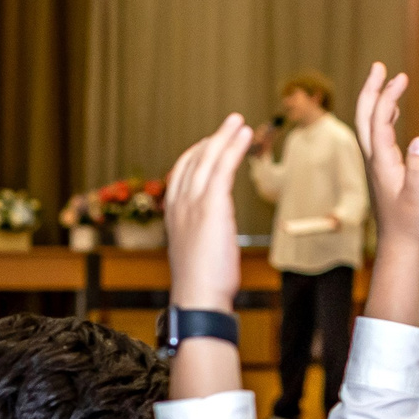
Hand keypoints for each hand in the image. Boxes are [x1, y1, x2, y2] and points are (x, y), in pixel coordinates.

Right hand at [164, 113, 251, 313]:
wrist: (198, 297)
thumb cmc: (201, 284)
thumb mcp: (196, 253)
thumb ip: (202, 234)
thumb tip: (214, 234)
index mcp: (173, 214)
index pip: (182, 174)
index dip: (197, 155)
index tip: (211, 145)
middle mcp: (179, 203)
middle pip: (195, 161)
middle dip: (213, 140)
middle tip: (229, 124)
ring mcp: (193, 203)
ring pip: (209, 160)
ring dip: (224, 137)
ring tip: (238, 122)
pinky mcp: (211, 205)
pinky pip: (223, 168)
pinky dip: (233, 148)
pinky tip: (244, 136)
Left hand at [356, 64, 418, 251]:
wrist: (400, 245)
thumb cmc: (412, 223)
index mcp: (382, 162)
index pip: (379, 122)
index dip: (387, 98)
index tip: (399, 77)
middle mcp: (374, 160)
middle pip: (365, 118)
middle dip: (371, 90)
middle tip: (379, 65)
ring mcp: (377, 164)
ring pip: (370, 125)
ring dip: (377, 100)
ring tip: (389, 79)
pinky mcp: (383, 170)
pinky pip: (378, 136)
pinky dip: (384, 118)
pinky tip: (394, 112)